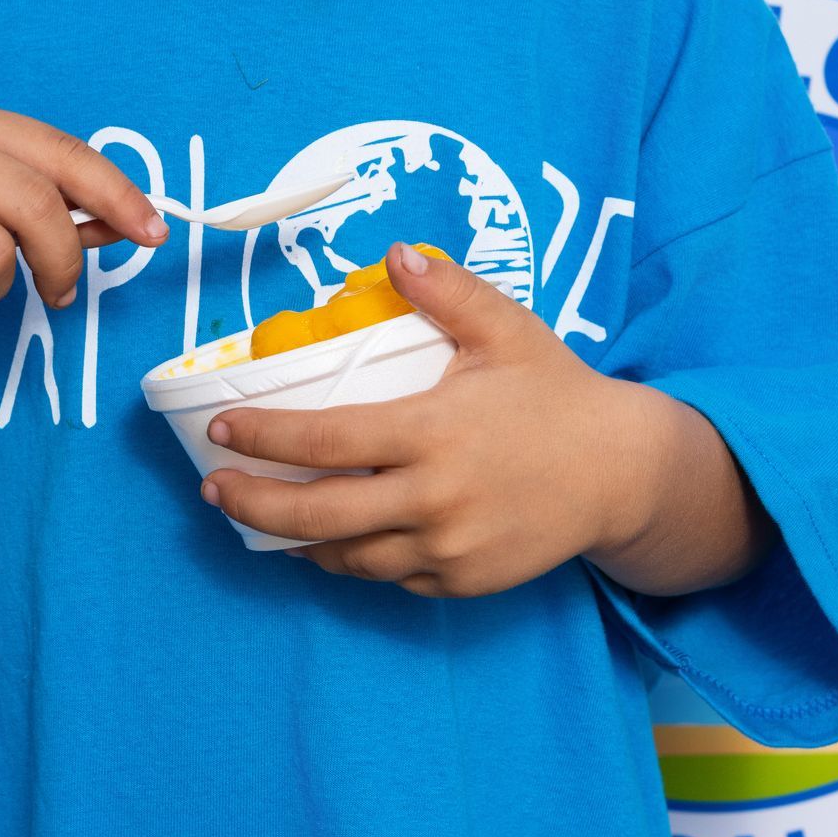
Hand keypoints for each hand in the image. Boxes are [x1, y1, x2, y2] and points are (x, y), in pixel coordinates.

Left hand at [197, 243, 762, 598]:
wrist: (623, 472)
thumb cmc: (558, 395)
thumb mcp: (508, 331)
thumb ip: (448, 291)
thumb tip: (392, 254)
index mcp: (433, 432)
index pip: (324, 440)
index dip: (263, 437)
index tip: (220, 429)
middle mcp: (434, 499)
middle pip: (317, 515)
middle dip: (252, 506)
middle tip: (214, 491)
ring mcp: (448, 549)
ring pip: (349, 556)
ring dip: (297, 540)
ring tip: (262, 520)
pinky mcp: (463, 582)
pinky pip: (392, 577)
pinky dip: (356, 559)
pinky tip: (333, 540)